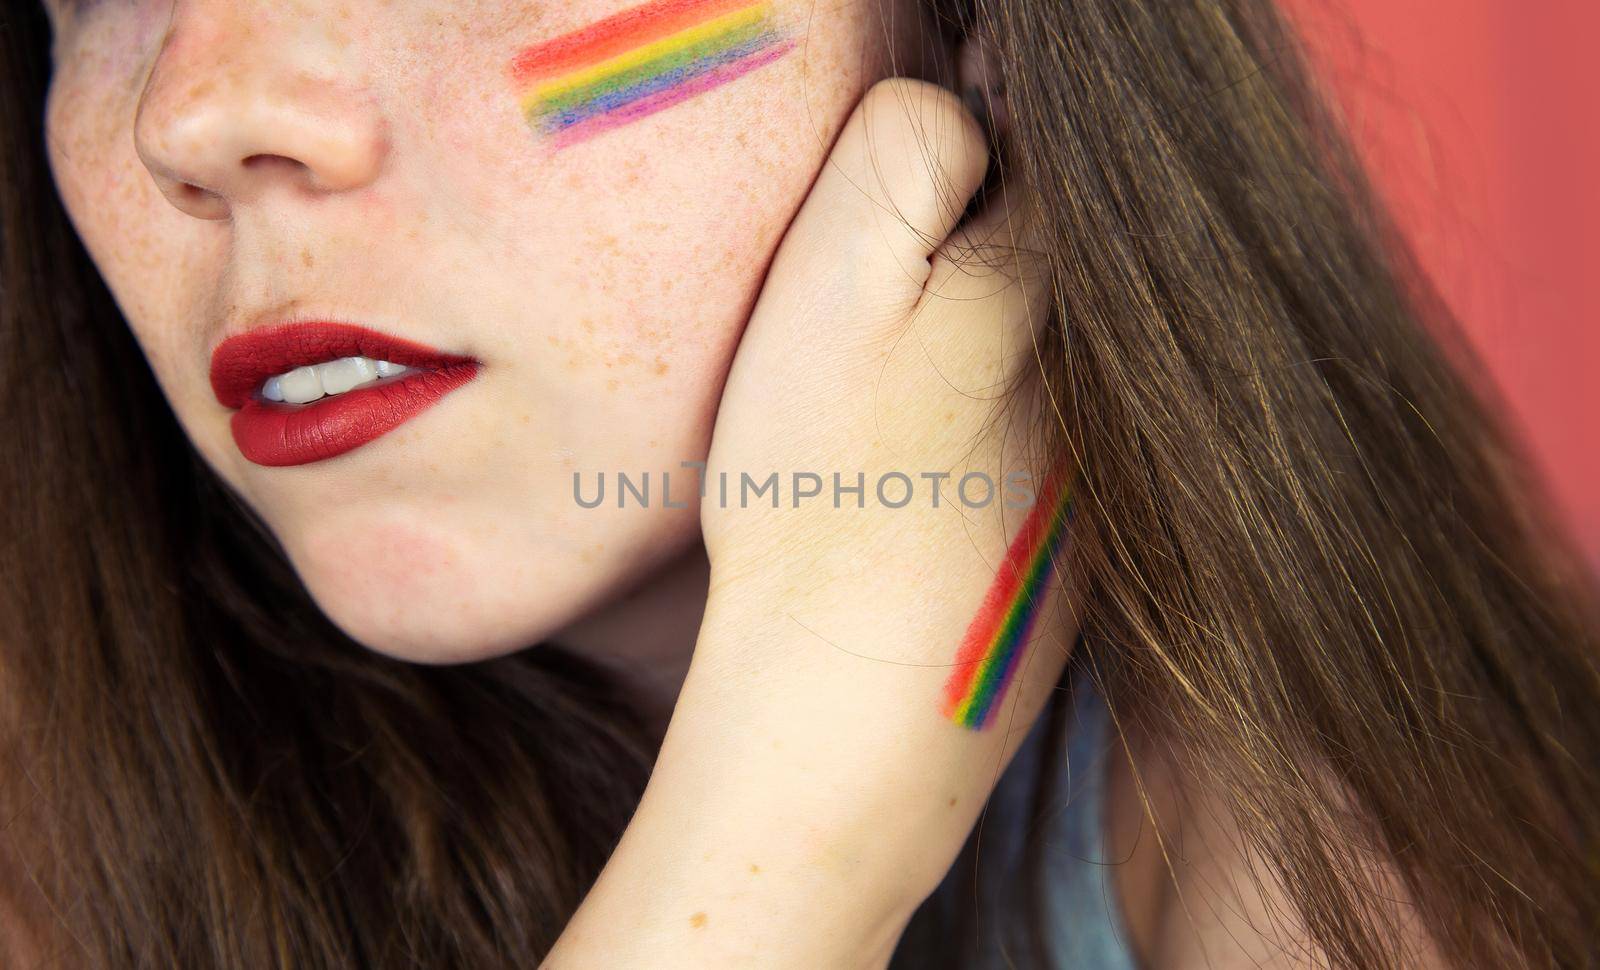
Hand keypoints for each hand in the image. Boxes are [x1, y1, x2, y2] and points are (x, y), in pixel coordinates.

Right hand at [542, 77, 1074, 968]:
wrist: (850, 704)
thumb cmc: (821, 487)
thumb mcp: (835, 276)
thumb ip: (913, 149)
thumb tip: (971, 105)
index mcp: (1058, 285)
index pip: (1041, 151)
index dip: (966, 143)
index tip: (901, 199)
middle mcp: (1111, 369)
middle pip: (1052, 255)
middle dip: (982, 247)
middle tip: (875, 321)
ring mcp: (1108, 464)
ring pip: (1049, 354)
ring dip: (985, 352)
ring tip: (888, 418)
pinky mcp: (1084, 541)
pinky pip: (1043, 445)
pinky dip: (990, 441)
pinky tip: (916, 490)